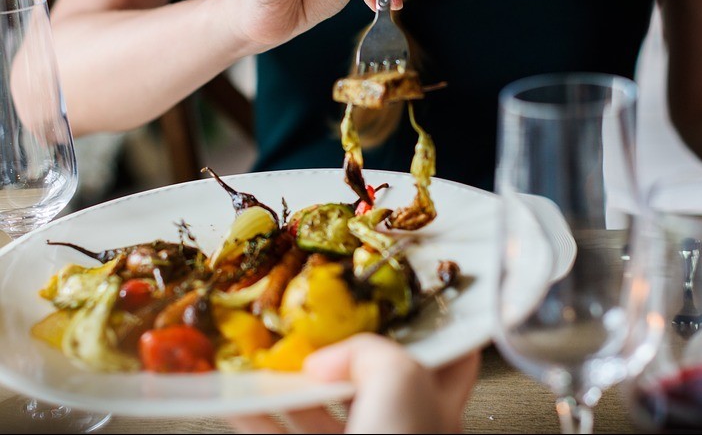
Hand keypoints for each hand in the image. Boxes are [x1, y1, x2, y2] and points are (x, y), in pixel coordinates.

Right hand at [229, 333, 480, 433]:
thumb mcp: (400, 380)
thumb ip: (370, 352)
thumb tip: (328, 356)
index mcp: (436, 403)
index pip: (446, 355)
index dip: (427, 324)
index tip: (401, 298)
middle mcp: (400, 426)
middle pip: (368, 375)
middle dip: (337, 348)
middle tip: (313, 322)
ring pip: (319, 407)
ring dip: (288, 380)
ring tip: (266, 355)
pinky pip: (282, 433)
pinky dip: (256, 415)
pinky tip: (237, 398)